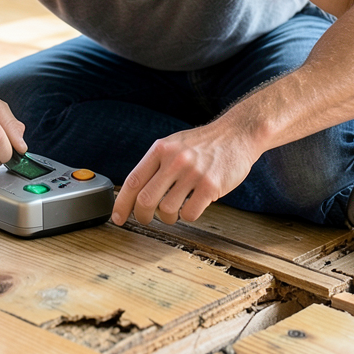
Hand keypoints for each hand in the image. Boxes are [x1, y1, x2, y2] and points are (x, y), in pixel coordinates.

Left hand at [111, 119, 258, 225]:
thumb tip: (134, 192)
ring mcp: (193, 173)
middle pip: (146, 199)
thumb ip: (155, 164)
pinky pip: (190, 213)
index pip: (133, 181)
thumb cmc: (204, 143)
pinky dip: (188, 215)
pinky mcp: (210, 186)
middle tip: (145, 220)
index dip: (121, 203)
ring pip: (167, 209)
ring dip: (168, 217)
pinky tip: (192, 205)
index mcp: (161, 149)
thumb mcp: (174, 144)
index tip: (117, 217)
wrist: (237, 134)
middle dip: (142, 216)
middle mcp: (174, 160)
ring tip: (174, 211)